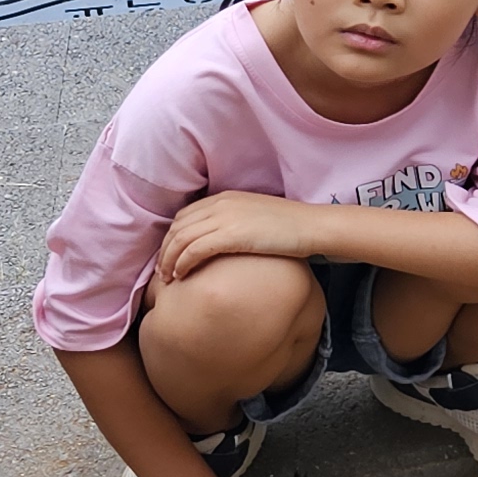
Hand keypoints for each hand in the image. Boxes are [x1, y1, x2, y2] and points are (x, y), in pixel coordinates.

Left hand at [158, 191, 324, 282]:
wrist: (313, 227)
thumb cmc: (292, 227)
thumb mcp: (257, 218)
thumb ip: (236, 222)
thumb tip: (223, 242)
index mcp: (226, 198)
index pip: (185, 216)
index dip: (172, 237)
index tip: (171, 256)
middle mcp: (221, 204)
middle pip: (178, 227)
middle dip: (165, 250)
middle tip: (163, 272)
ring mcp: (225, 218)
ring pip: (181, 239)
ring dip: (169, 260)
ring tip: (168, 279)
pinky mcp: (231, 235)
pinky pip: (194, 249)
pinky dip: (182, 263)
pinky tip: (182, 276)